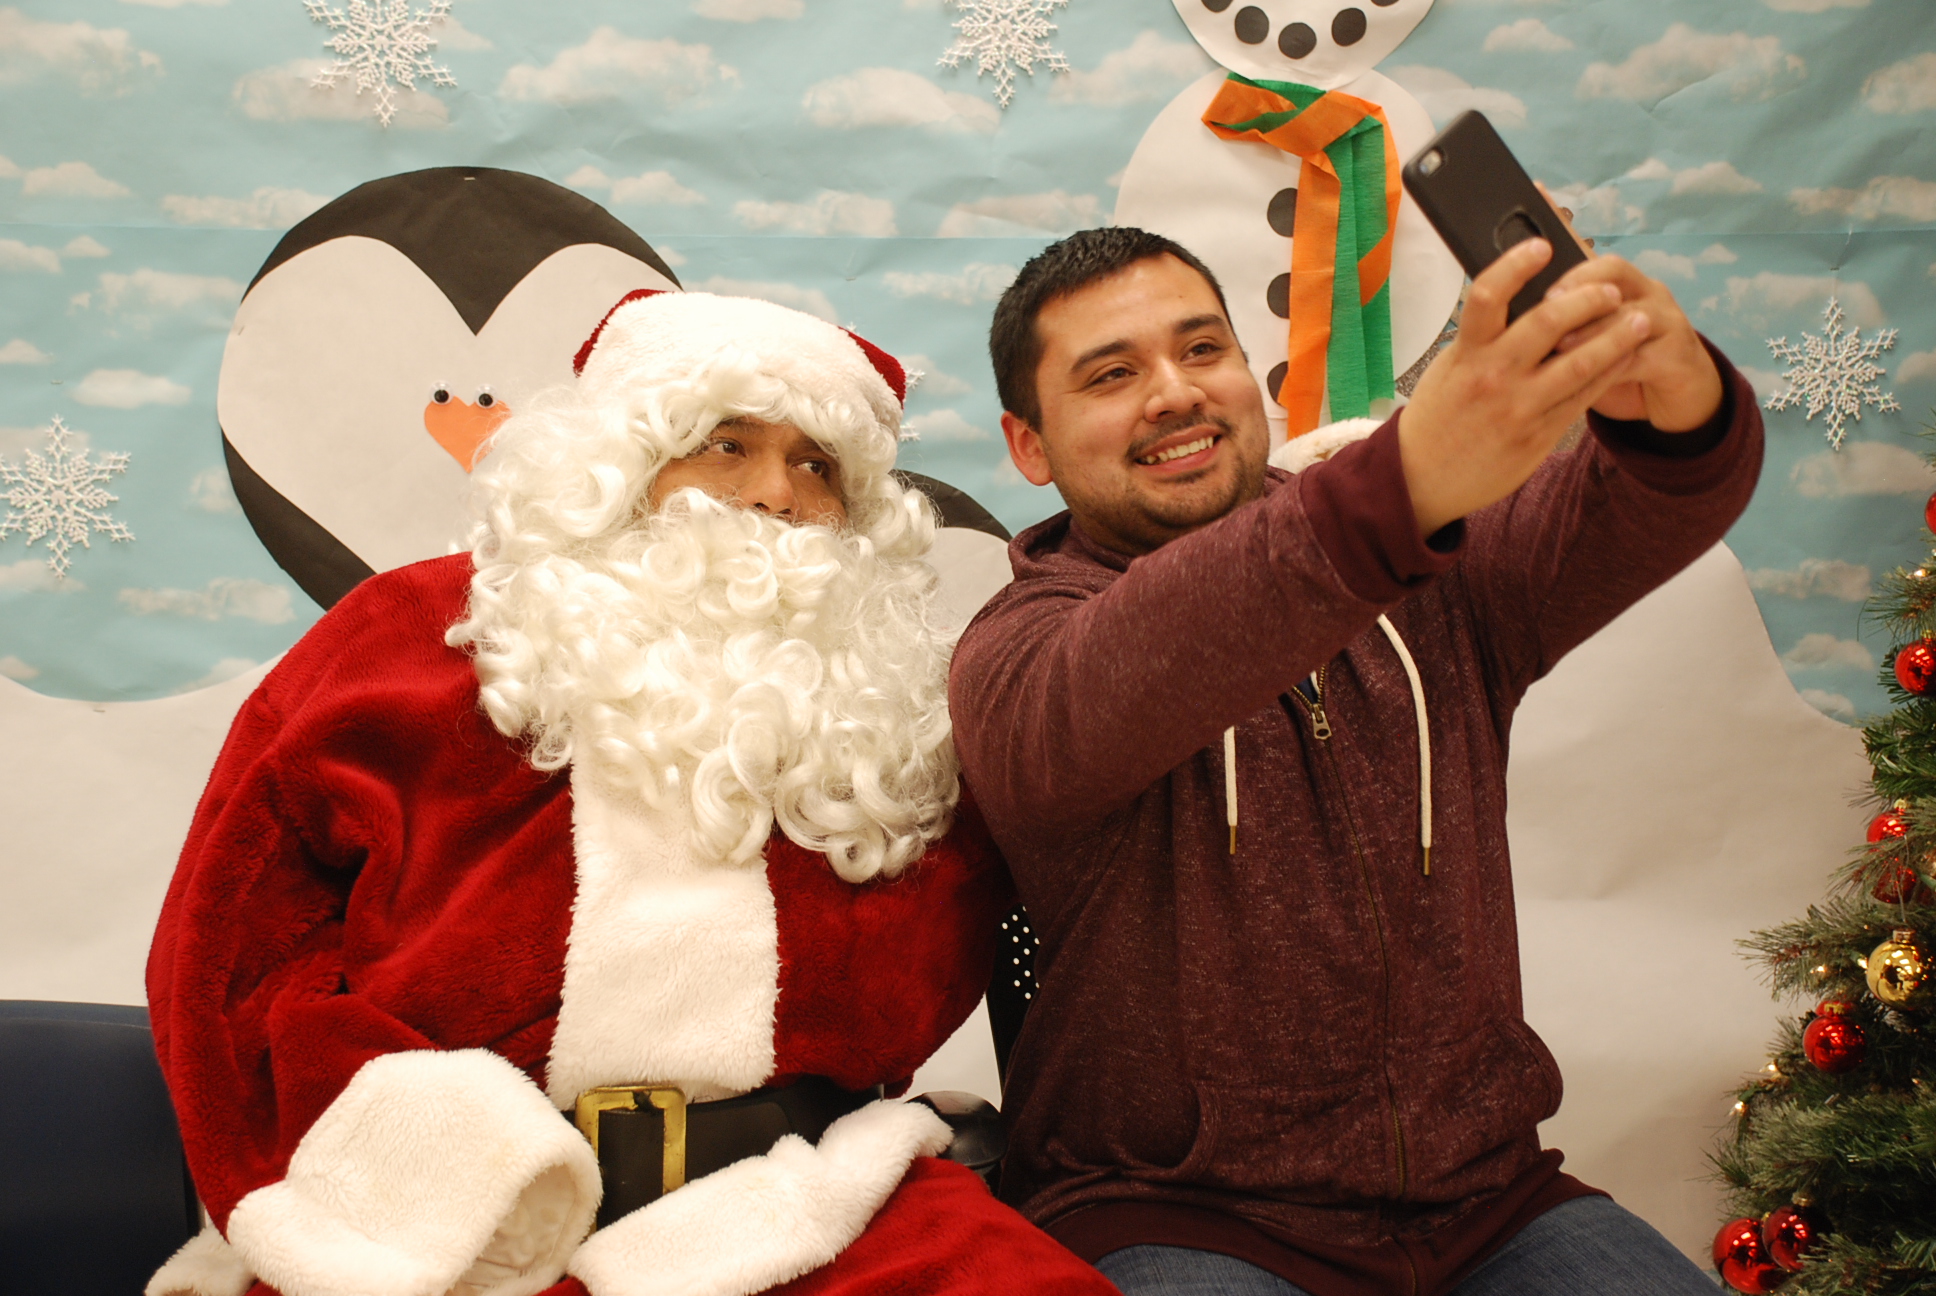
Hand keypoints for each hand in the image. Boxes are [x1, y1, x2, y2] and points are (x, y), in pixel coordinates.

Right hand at [1398, 237, 1651, 535]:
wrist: (1421, 478)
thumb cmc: (1437, 417)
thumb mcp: (1448, 369)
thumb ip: (1483, 339)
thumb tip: (1525, 301)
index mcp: (1466, 353)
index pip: (1490, 295)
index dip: (1517, 264)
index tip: (1542, 246)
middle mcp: (1493, 376)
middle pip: (1549, 321)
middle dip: (1588, 298)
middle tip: (1611, 290)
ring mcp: (1519, 407)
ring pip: (1581, 362)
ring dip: (1617, 336)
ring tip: (1640, 320)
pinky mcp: (1538, 434)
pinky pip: (1584, 397)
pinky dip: (1609, 373)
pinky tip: (1625, 358)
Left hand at [1547, 255, 1722, 430]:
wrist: (1680, 396)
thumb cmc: (1626, 364)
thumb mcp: (1596, 340)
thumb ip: (1567, 328)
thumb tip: (1516, 325)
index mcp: (1629, 285)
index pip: (1602, 264)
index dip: (1571, 273)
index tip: (1539, 291)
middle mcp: (1652, 294)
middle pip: (1617, 275)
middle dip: (1579, 290)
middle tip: (1546, 308)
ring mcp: (1669, 323)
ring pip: (1629, 316)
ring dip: (1592, 329)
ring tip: (1559, 345)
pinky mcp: (1677, 356)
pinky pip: (1641, 358)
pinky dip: (1610, 367)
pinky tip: (1584, 378)